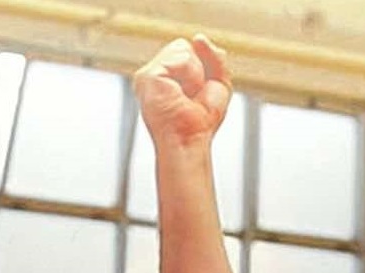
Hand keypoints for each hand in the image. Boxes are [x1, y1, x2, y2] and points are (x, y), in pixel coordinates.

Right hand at [134, 35, 232, 149]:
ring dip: (195, 76)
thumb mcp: (217, 85)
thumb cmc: (200, 124)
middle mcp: (154, 73)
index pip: (186, 51)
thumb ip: (215, 58)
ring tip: (185, 97)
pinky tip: (180, 94)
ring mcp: (148, 73)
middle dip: (198, 72)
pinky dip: (190, 76)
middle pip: (185, 47)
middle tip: (191, 98)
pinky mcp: (147, 75)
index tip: (195, 97)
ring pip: (183, 49)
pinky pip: (182, 58)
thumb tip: (199, 38)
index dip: (200, 70)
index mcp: (166, 77)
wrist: (190, 142)